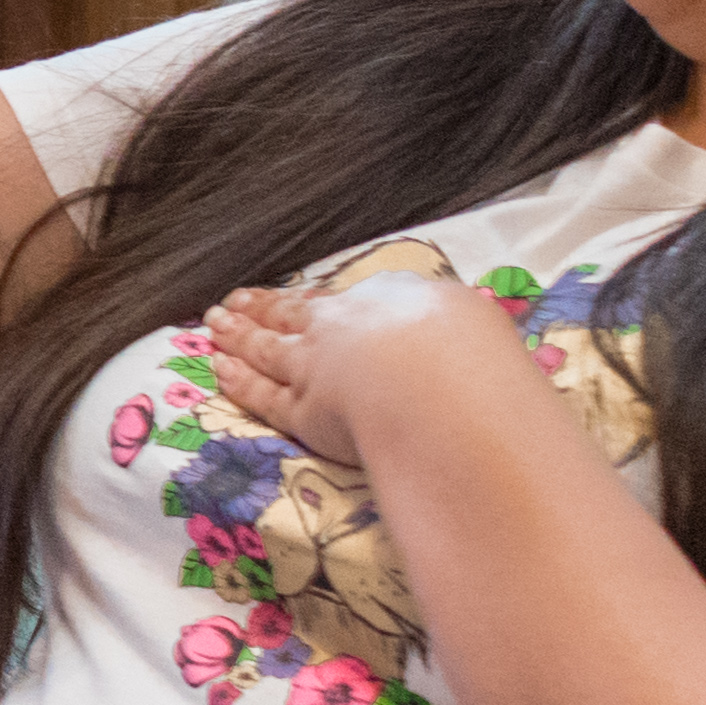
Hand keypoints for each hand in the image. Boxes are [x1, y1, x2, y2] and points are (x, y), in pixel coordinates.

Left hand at [181, 255, 533, 477]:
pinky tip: (218, 368)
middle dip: (265, 306)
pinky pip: (262, 393)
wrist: (439, 382)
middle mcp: (348, 324)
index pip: (353, 299)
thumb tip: (490, 358)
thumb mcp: (487, 334)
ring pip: (268, 346)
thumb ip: (476, 341)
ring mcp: (318, 364)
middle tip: (235, 299)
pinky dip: (238, 379)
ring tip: (215, 322)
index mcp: (396, 297)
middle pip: (297, 312)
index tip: (308, 297)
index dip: (325, 300)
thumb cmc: (477, 356)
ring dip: (240, 334)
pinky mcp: (302, 408)